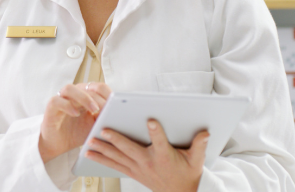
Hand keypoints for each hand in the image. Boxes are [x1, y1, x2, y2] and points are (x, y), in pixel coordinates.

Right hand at [38, 82, 111, 162]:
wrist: (59, 145)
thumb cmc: (77, 133)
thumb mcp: (96, 126)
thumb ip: (105, 118)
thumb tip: (119, 115)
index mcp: (87, 96)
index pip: (100, 88)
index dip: (108, 95)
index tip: (116, 106)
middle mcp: (74, 94)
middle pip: (89, 86)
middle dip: (100, 98)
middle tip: (107, 110)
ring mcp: (62, 99)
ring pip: (71, 88)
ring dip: (84, 97)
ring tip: (93, 109)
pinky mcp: (51, 107)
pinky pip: (57, 100)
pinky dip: (67, 105)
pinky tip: (75, 113)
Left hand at [84, 120, 208, 191]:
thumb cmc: (188, 174)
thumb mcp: (197, 160)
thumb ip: (199, 145)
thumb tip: (206, 132)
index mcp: (165, 157)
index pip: (161, 142)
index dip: (156, 132)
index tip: (151, 120)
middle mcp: (149, 163)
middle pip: (130, 149)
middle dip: (116, 140)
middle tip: (103, 130)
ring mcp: (138, 169)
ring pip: (118, 158)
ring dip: (102, 150)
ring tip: (88, 142)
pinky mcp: (132, 172)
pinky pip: (114, 165)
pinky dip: (101, 159)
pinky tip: (89, 154)